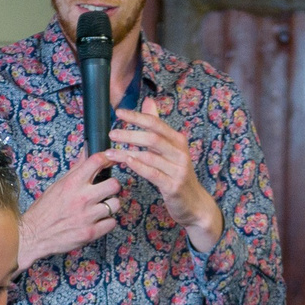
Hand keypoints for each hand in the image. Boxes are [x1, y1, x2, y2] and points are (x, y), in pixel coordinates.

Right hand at [19, 150, 126, 266]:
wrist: (35, 234)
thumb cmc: (45, 210)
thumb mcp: (58, 185)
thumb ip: (76, 170)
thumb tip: (87, 154)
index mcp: (72, 183)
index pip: (97, 161)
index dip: (107, 159)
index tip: (109, 162)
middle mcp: (82, 198)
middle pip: (114, 184)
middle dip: (112, 186)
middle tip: (106, 190)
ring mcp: (88, 216)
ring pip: (116, 204)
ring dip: (110, 205)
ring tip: (100, 207)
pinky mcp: (91, 233)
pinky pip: (112, 222)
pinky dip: (107, 222)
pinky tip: (98, 221)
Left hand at [112, 99, 222, 250]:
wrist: (194, 204)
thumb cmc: (177, 174)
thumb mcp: (170, 149)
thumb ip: (158, 126)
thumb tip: (149, 101)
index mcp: (178, 140)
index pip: (155, 123)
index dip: (137, 117)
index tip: (118, 113)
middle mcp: (180, 153)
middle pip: (152, 138)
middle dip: (129, 135)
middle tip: (111, 134)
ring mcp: (178, 170)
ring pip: (149, 156)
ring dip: (126, 153)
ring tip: (109, 152)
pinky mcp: (173, 186)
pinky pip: (153, 174)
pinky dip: (138, 166)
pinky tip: (125, 162)